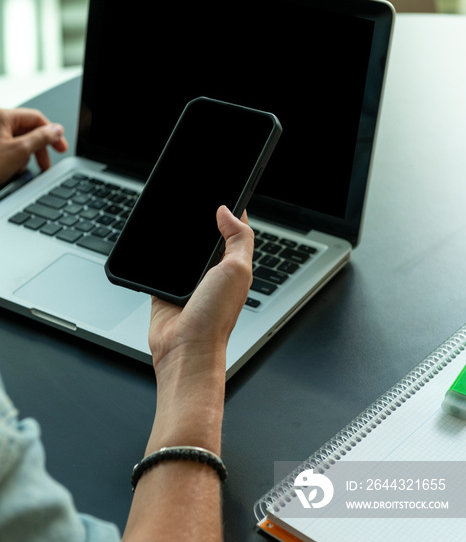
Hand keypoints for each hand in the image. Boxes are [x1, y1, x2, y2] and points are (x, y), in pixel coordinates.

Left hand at [0, 107, 67, 185]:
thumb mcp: (19, 151)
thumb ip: (41, 138)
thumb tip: (56, 130)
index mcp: (2, 116)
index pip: (36, 118)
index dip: (52, 133)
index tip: (60, 148)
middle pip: (27, 131)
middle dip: (38, 150)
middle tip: (45, 165)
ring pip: (17, 143)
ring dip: (24, 159)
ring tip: (20, 172)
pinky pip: (6, 151)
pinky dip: (12, 162)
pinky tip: (9, 173)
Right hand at [148, 205, 253, 373]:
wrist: (184, 350)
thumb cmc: (215, 319)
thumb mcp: (237, 269)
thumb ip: (239, 238)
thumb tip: (228, 211)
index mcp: (234, 265)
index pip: (234, 231)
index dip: (229, 212)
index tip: (221, 192)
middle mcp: (213, 273)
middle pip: (205, 236)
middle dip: (198, 221)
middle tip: (189, 201)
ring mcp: (189, 281)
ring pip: (181, 249)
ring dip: (175, 239)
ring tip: (170, 220)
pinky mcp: (166, 289)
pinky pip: (159, 265)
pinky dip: (155, 256)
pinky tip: (152, 245)